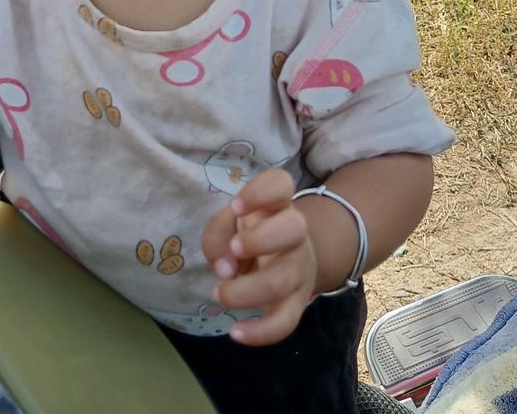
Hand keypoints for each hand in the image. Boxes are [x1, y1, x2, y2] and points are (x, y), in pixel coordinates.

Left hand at [201, 168, 316, 345]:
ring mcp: (299, 269)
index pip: (281, 184)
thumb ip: (218, 234)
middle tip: (234, 248)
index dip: (260, 192)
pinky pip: (287, 322)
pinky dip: (261, 332)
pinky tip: (235, 332)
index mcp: (277, 205)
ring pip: (284, 279)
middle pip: (294, 227)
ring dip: (247, 289)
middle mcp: (295, 233)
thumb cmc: (252, 234)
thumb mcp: (230, 224)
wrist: (288, 261)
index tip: (236, 206)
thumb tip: (225, 269)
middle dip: (261, 239)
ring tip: (219, 292)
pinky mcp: (296, 304)